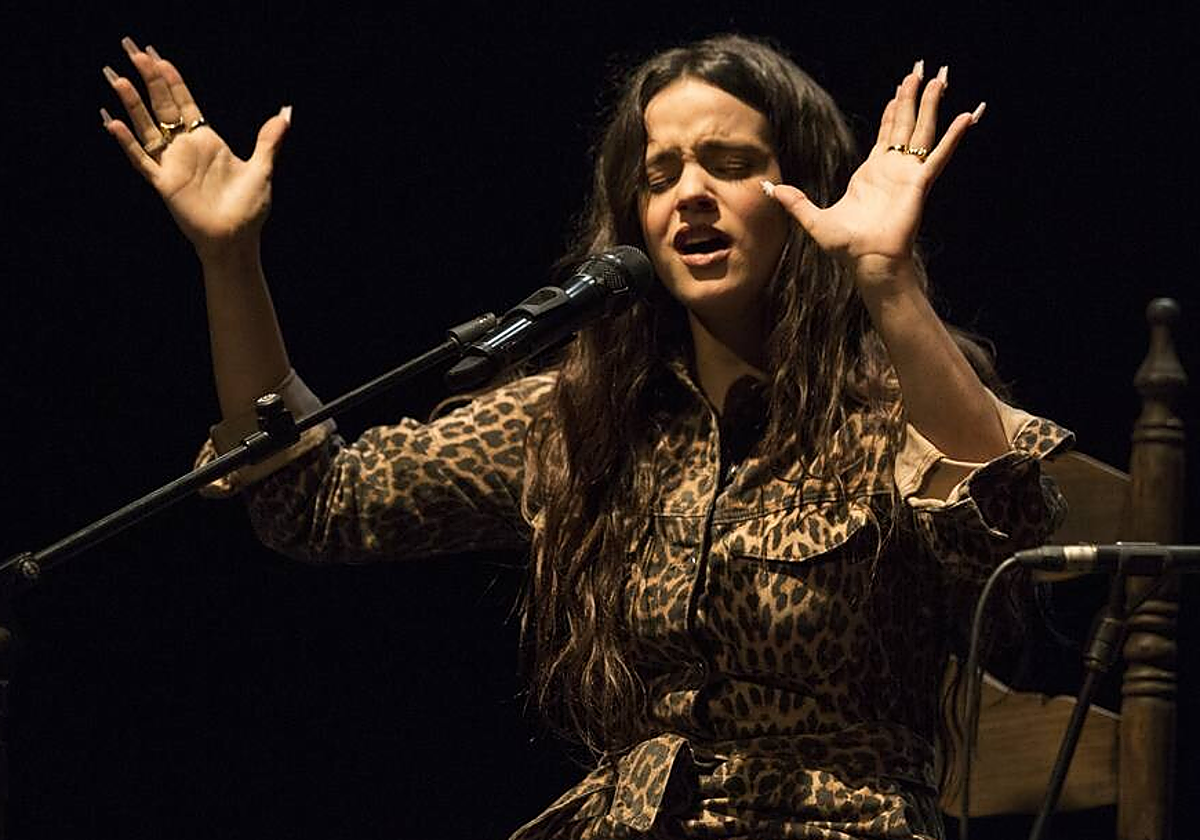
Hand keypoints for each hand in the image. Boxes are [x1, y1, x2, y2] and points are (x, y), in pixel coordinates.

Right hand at [101, 36, 289, 259]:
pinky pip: (141, 160)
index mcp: (207, 141)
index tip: (157, 57)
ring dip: (132, 104)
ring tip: (116, 77)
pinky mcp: (164, 184)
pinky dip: (127, 142)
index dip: (171, 80)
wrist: (238, 240)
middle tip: (132, 50)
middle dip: (148, 79)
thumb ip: (269, 140)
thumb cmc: (249, 209)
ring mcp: (172, 165)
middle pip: (163, 107)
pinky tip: (113, 123)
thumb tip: (285, 113)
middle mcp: (186, 149)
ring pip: (146, 127)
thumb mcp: (262, 169)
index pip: (184, 103)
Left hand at [767, 62, 982, 290]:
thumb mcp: (813, 219)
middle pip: (905, 124)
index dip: (892, 110)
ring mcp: (908, 174)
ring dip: (931, 105)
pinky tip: (967, 116)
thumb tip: (769, 188)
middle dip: (912, 97)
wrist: (868, 261)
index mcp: (872, 173)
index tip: (899, 90)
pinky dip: (953, 136)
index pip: (885, 133)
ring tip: (940, 79)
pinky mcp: (919, 183)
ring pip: (922, 130)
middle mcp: (892, 169)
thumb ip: (794, 201)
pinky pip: (939, 155)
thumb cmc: (847, 247)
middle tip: (919, 71)